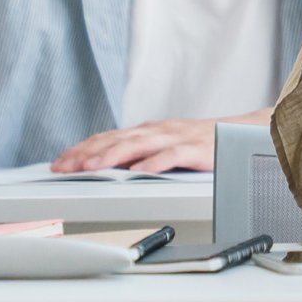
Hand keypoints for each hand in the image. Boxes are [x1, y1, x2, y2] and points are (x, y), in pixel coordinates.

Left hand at [52, 119, 215, 172]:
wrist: (241, 133)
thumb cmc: (199, 143)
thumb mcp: (162, 145)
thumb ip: (137, 154)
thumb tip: (105, 166)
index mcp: (147, 131)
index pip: (107, 137)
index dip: (81, 149)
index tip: (60, 162)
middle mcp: (157, 130)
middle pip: (116, 139)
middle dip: (87, 153)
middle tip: (65, 167)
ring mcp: (176, 138)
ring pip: (138, 144)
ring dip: (112, 155)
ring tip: (91, 167)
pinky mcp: (195, 148)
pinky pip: (172, 155)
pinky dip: (155, 162)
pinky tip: (140, 171)